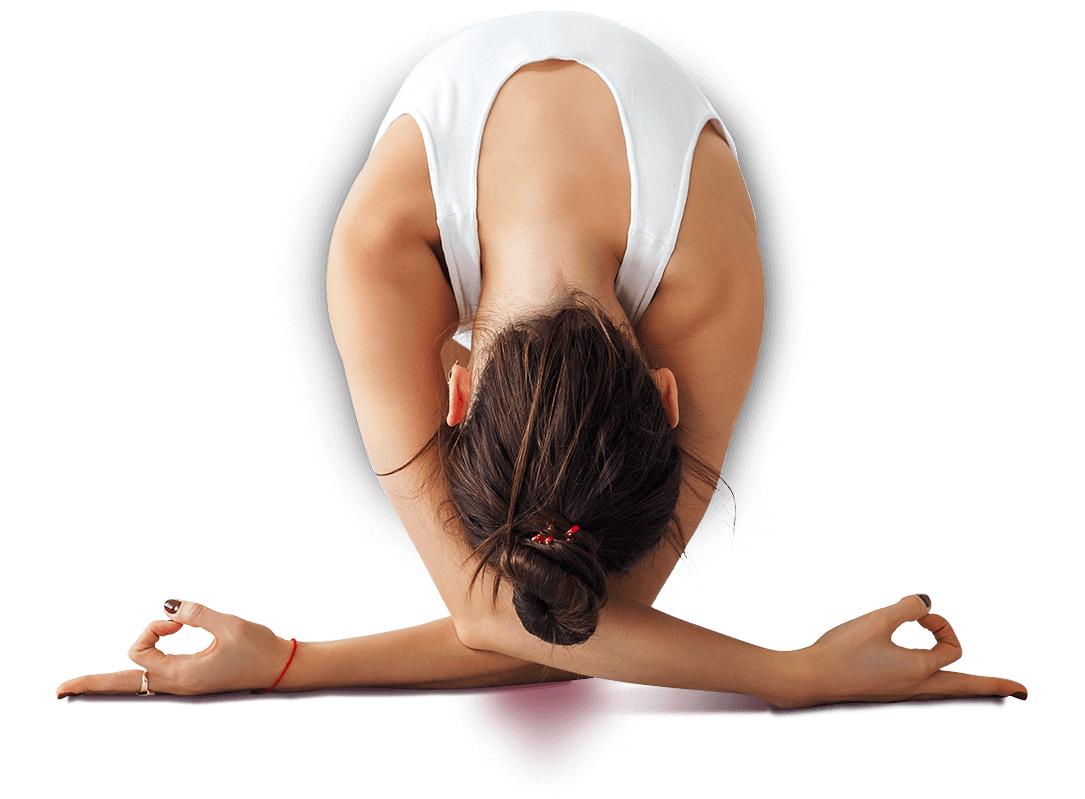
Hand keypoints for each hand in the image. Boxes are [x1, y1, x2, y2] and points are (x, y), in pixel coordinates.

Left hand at [56, 599, 295, 697]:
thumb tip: (169, 607)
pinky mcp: (192, 683)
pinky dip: (143, 668)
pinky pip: (155, 678)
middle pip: (127, 683)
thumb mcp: (229, 624)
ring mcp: (184, 687)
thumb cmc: (260, 647)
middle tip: (59, 692)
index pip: (139, 655)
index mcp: (183, 676)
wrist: (283, 670)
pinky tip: (132, 669)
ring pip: (141, 680)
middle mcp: (178, 686)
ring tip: (85, 684)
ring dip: (126, 667)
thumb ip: (197, 612)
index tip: (179, 620)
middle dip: (92, 686)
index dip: (151, 630)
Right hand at [782, 593, 1027, 707]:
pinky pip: (928, 690)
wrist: (810, 679)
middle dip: (994, 686)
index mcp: (918, 670)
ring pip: (946, 690)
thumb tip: (926, 603)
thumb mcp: (876, 621)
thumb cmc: (840, 651)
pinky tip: (937, 681)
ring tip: (990, 689)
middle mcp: (916, 687)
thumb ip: (906, 608)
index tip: (916, 614)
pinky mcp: (887, 693)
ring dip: (968, 685)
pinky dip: (942, 684)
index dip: (940, 624)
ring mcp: (902, 694)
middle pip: (964, 687)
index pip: (950, 647)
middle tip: (1022, 692)